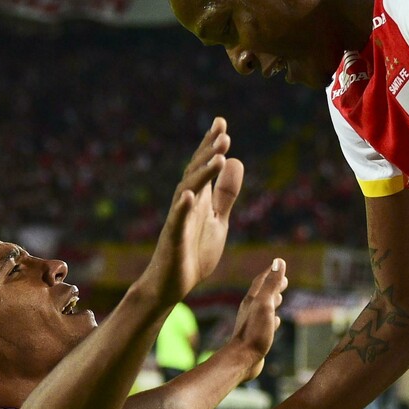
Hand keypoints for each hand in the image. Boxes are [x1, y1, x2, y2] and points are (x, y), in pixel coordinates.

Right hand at [149, 117, 243, 299]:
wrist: (172, 284)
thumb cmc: (193, 252)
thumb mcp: (218, 220)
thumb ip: (226, 193)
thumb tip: (236, 161)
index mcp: (199, 200)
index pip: (205, 167)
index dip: (212, 145)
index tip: (221, 122)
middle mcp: (186, 204)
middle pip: (196, 172)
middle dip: (209, 151)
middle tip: (223, 131)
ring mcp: (178, 220)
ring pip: (188, 191)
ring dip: (202, 173)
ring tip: (218, 156)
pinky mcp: (173, 239)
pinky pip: (177, 221)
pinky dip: (182, 207)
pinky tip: (190, 194)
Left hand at [227, 259, 288, 380]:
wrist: (242, 359)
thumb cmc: (254, 332)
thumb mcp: (265, 304)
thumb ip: (271, 284)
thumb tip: (278, 261)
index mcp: (253, 300)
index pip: (262, 280)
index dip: (271, 271)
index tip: (280, 264)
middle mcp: (251, 310)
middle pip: (263, 293)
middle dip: (273, 285)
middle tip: (285, 280)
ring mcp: (253, 323)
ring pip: (264, 308)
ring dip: (273, 301)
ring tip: (281, 297)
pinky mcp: (256, 336)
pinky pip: (266, 323)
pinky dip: (273, 318)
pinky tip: (277, 320)